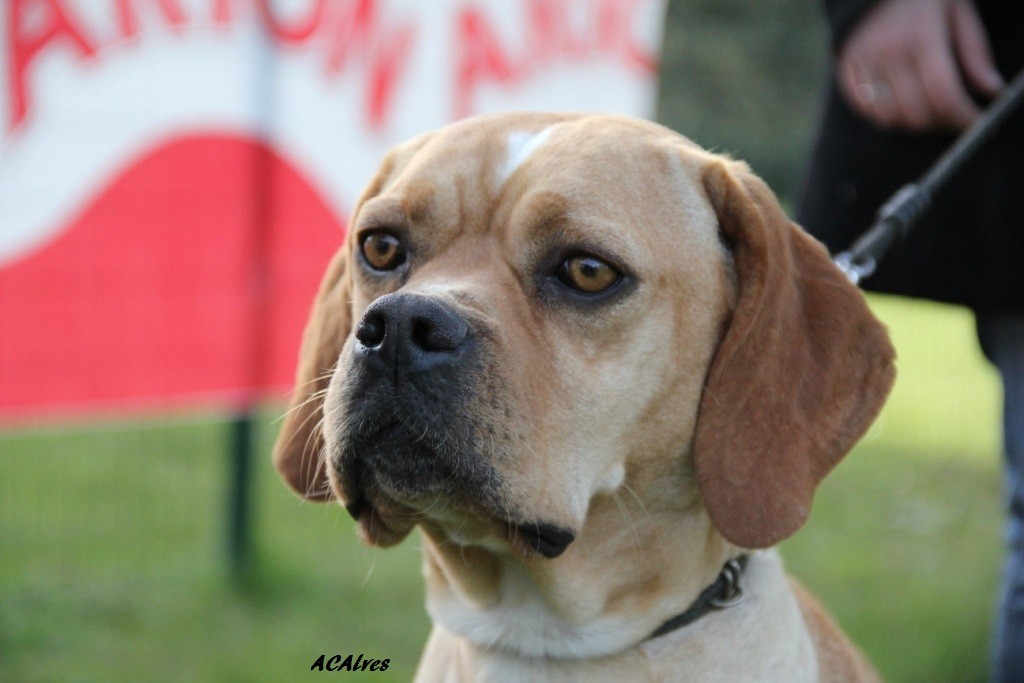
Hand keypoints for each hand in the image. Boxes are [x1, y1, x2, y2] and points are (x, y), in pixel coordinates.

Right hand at [837, 0, 1003, 130]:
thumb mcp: (958, 12)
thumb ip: (975, 52)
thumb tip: (990, 90)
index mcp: (922, 35)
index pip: (943, 92)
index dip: (963, 115)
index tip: (976, 122)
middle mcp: (888, 52)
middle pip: (917, 113)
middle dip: (940, 123)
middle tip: (952, 115)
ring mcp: (863, 64)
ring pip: (890, 119)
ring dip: (912, 122)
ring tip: (926, 109)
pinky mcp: (845, 71)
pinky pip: (865, 111)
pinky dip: (885, 116)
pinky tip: (899, 102)